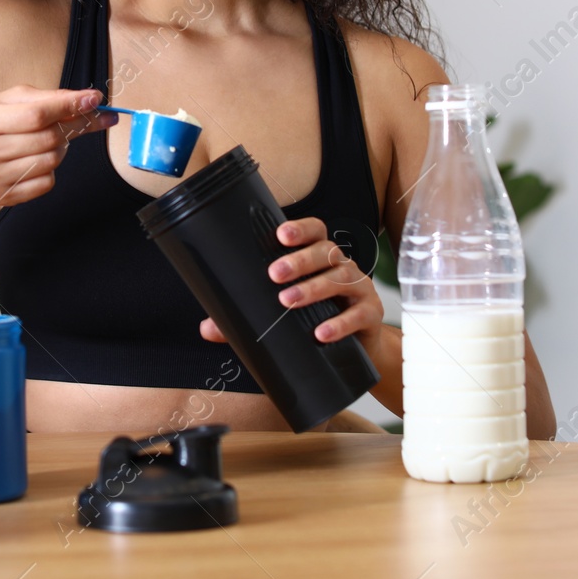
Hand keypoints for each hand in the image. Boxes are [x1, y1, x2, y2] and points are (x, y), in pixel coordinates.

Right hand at [0, 85, 115, 206]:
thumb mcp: (7, 101)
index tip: (94, 99)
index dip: (69, 106)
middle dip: (73, 125)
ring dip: (61, 147)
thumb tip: (88, 99)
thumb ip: (46, 98)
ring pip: (51, 161)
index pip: (35, 114)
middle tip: (85, 116)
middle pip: (47, 139)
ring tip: (48, 140)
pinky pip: (46, 182)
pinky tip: (36, 159)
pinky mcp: (2, 197)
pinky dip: (50, 169)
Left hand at [199, 216, 384, 345]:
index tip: (279, 235)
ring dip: (314, 288)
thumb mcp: (284, 314)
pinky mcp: (371, 314)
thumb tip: (207, 328)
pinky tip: (321, 333)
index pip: (316, 232)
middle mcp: (342, 266)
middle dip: (300, 260)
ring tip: (288, 302)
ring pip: (340, 279)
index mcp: (321, 258)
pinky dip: (340, 323)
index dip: (301, 229)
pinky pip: (359, 314)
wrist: (357, 350)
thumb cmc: (315, 319)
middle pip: (326, 252)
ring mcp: (359, 288)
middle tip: (274, 274)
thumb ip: (249, 316)